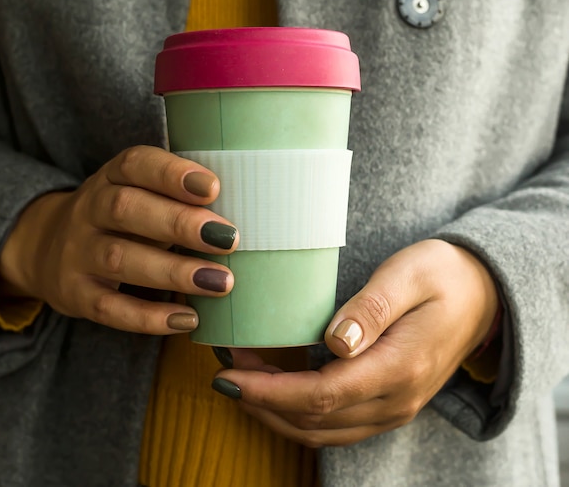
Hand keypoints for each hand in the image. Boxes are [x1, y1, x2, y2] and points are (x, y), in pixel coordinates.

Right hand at [0, 146, 238, 333]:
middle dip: (180, 224)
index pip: (135, 164)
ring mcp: (77, 252)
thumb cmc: (121, 217)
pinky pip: (109, 308)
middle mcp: (89, 210)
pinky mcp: (74, 294)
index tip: (213, 187)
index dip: (172, 174)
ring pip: (121, 259)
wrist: (47, 246)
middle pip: (127, 209)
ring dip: (174, 272)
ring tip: (220, 282)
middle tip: (229, 239)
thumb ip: (178, 198)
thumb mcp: (138, 192)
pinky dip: (149, 317)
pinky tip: (188, 319)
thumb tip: (247, 212)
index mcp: (111, 177)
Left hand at [212, 239, 498, 446]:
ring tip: (239, 378)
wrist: (484, 296)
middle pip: (314, 420)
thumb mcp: (409, 275)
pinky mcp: (388, 402)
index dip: (268, 389)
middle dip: (261, 400)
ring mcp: (393, 407)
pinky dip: (298, 413)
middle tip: (223, 369)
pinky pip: (336, 425)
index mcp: (398, 366)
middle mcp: (395, 399)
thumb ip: (372, 309)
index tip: (228, 373)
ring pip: (321, 431)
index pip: (321, 394)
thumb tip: (335, 343)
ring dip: (274, 411)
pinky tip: (275, 390)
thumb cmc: (443, 275)